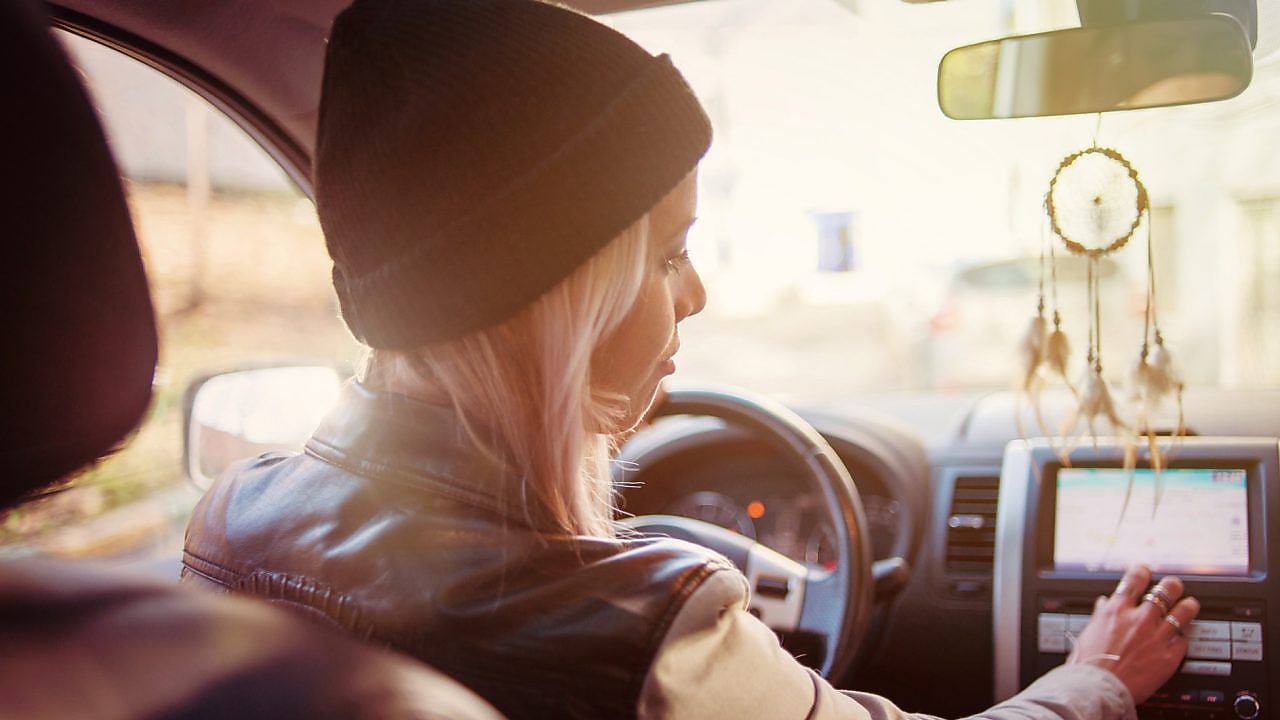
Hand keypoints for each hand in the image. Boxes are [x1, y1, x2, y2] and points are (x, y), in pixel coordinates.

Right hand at [1066, 565, 1199, 703]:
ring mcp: (1157, 636)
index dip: (1143, 570)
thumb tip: (1104, 604)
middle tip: (1173, 586)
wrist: (1098, 688)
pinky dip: (1182, 639)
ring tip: (1190, 604)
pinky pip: (1184, 641)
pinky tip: (1181, 639)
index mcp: (1117, 610)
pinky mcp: (1169, 657)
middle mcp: (1139, 619)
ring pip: (1182, 612)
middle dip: (1171, 586)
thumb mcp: (1088, 632)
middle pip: (1165, 590)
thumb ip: (1101, 615)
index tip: (1145, 570)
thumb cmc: (1088, 663)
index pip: (1135, 578)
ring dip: (1188, 606)